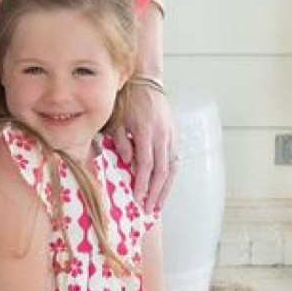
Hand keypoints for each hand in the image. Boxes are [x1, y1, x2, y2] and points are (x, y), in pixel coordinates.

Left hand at [110, 78, 176, 215]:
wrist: (146, 81)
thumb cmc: (127, 99)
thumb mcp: (117, 118)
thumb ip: (121, 141)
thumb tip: (128, 162)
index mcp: (146, 132)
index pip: (146, 165)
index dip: (142, 184)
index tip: (137, 199)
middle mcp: (161, 136)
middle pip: (161, 171)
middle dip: (155, 193)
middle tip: (148, 210)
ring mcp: (170, 135)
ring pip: (171, 167)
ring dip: (165, 188)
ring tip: (159, 205)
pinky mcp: (173, 134)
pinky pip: (174, 159)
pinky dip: (170, 176)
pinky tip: (165, 187)